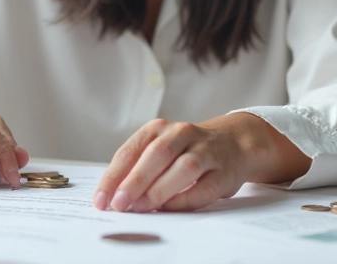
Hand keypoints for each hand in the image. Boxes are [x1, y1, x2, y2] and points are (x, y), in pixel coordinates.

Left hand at [93, 113, 310, 211]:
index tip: (101, 199)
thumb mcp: (159, 148)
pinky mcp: (224, 171)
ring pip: (183, 167)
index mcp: (158, 128)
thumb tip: (112, 196)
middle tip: (119, 203)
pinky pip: (204, 186)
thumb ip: (137, 167)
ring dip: (159, 189)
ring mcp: (206, 150)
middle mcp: (182, 134)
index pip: (130, 151)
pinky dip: (185, 198)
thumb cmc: (187, 149)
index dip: (113, 176)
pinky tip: (170, 208)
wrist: (234, 142)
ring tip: (142, 207)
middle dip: (135, 181)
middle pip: (156, 155)